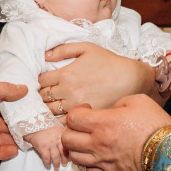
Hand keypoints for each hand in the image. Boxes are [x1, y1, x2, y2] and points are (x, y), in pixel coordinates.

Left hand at [0, 78, 25, 158]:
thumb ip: (6, 90)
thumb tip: (24, 89)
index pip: (0, 107)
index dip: (13, 110)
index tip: (29, 113)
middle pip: (0, 125)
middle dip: (15, 127)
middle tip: (32, 129)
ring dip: (11, 140)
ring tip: (28, 141)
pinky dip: (2, 152)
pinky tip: (15, 151)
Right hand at [25, 126, 67, 168]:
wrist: (33, 125)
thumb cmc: (44, 126)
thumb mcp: (57, 127)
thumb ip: (62, 134)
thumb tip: (67, 142)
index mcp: (61, 135)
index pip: (68, 146)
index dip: (69, 154)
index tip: (70, 158)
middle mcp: (57, 140)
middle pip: (62, 153)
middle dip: (64, 160)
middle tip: (64, 165)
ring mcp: (50, 144)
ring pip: (55, 157)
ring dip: (56, 163)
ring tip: (57, 168)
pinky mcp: (42, 147)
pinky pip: (46, 157)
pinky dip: (47, 162)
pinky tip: (48, 165)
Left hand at [39, 41, 158, 110]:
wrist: (130, 79)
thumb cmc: (109, 62)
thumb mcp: (87, 48)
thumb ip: (64, 49)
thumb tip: (45, 55)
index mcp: (66, 74)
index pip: (41, 81)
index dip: (40, 81)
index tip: (46, 81)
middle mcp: (67, 92)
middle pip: (42, 97)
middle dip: (42, 95)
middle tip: (47, 94)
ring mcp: (76, 106)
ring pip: (50, 112)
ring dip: (48, 109)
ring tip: (53, 105)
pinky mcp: (85, 116)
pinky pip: (63, 123)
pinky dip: (59, 121)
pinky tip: (63, 115)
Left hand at [61, 95, 170, 170]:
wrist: (170, 153)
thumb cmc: (156, 124)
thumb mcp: (139, 101)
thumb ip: (119, 102)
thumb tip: (112, 110)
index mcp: (102, 123)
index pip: (72, 118)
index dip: (76, 111)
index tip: (87, 109)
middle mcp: (97, 143)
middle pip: (66, 139)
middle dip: (71, 130)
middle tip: (83, 126)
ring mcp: (102, 161)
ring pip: (74, 157)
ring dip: (77, 147)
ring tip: (88, 141)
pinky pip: (88, 170)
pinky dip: (88, 162)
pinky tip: (97, 155)